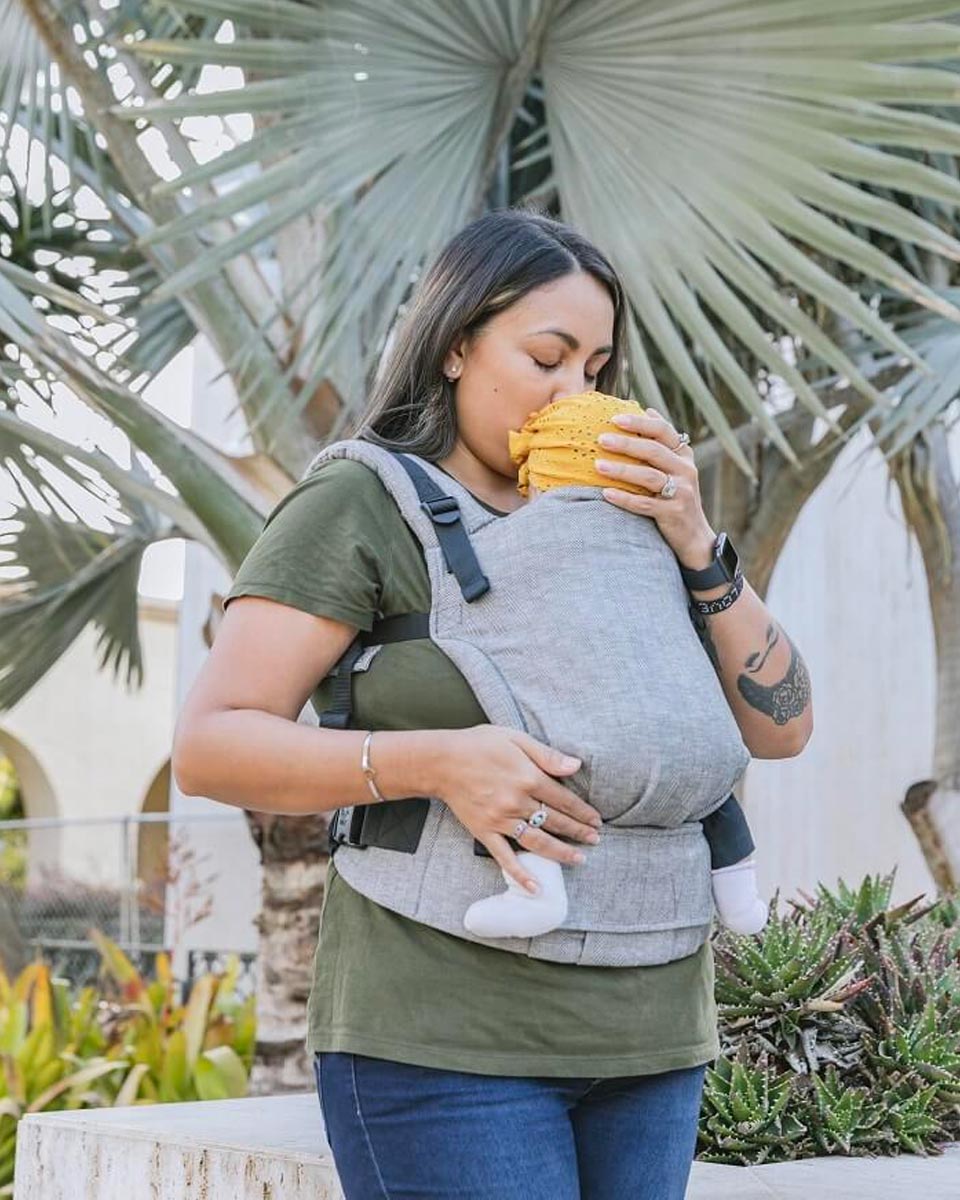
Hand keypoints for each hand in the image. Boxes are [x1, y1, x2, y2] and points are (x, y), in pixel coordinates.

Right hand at [430, 724, 602, 894]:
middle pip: (555, 821)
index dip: (582, 812)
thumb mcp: (516, 738)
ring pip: (537, 841)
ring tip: (579, 860)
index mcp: (528, 777)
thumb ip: (547, 755)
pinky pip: (505, 857)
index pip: (564, 799)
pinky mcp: (485, 832)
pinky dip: (520, 874)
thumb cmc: (479, 745)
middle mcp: (517, 802)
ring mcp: (501, 820)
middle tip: (595, 840)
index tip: (596, 820)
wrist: (441, 761)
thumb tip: (576, 765)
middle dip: (578, 832)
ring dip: (560, 852)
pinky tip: (535, 888)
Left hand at [594, 406, 715, 568]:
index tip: (615, 418)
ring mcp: (681, 492)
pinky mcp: (673, 513)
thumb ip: (662, 443)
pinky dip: (624, 498)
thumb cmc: (676, 496)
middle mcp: (686, 470)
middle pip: (654, 451)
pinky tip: (606, 493)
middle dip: (626, 443)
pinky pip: (645, 504)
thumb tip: (647, 410)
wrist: (694, 535)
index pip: (664, 431)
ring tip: (597, 465)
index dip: (640, 423)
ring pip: (649, 476)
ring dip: (621, 469)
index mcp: (684, 455)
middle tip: (601, 439)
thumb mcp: (675, 467)